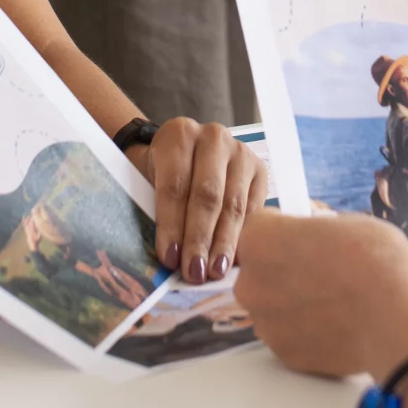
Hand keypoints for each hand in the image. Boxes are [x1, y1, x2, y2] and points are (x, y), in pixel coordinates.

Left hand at [134, 117, 269, 283]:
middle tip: (194, 272)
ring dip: (223, 243)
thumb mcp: (148, 182)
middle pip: (207, 195)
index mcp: (179, 134)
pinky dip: (243, 237)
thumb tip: (166, 258)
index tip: (169, 257)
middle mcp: (213, 138)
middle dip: (199, 238)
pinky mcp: (259, 170)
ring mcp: (241, 153)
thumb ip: (154, 211)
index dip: (172, 224)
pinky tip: (233, 260)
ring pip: (233, 205)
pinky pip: (252, 209)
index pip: (175, 184)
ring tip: (215, 272)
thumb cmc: (161, 173)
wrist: (185, 152)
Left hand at [234, 210, 407, 377]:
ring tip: (335, 298)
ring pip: (275, 306)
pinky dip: (308, 330)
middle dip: (285, 268)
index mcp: (260, 240)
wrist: (396, 320)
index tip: (301, 234)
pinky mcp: (284, 354)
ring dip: (295, 301)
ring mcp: (265, 323)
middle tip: (323, 267)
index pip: (258, 226)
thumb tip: (315, 234)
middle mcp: (251, 283)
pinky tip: (337, 322)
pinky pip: (291, 335)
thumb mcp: (348, 222)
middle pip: (261, 270)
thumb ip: (317, 228)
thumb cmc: (376, 264)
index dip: (283, 227)